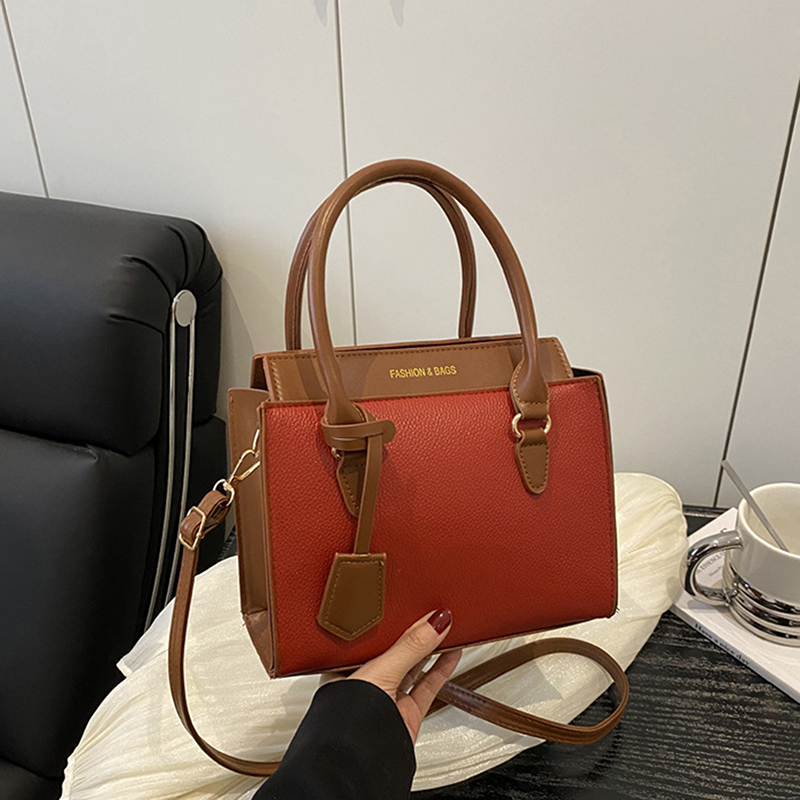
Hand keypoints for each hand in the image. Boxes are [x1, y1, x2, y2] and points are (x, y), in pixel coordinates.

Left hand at [324, 609, 461, 743]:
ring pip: (414, 666)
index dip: (393, 620)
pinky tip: (452, 653)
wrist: (360, 767)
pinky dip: (441, 669)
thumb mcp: (380, 672)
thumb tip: (435, 622)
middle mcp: (366, 682)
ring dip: (432, 648)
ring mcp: (388, 698)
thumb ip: (410, 647)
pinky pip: (427, 685)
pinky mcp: (406, 713)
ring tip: (447, 626)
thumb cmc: (348, 723)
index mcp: (346, 668)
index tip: (413, 602)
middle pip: (396, 650)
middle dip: (415, 632)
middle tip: (434, 611)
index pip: (373, 636)